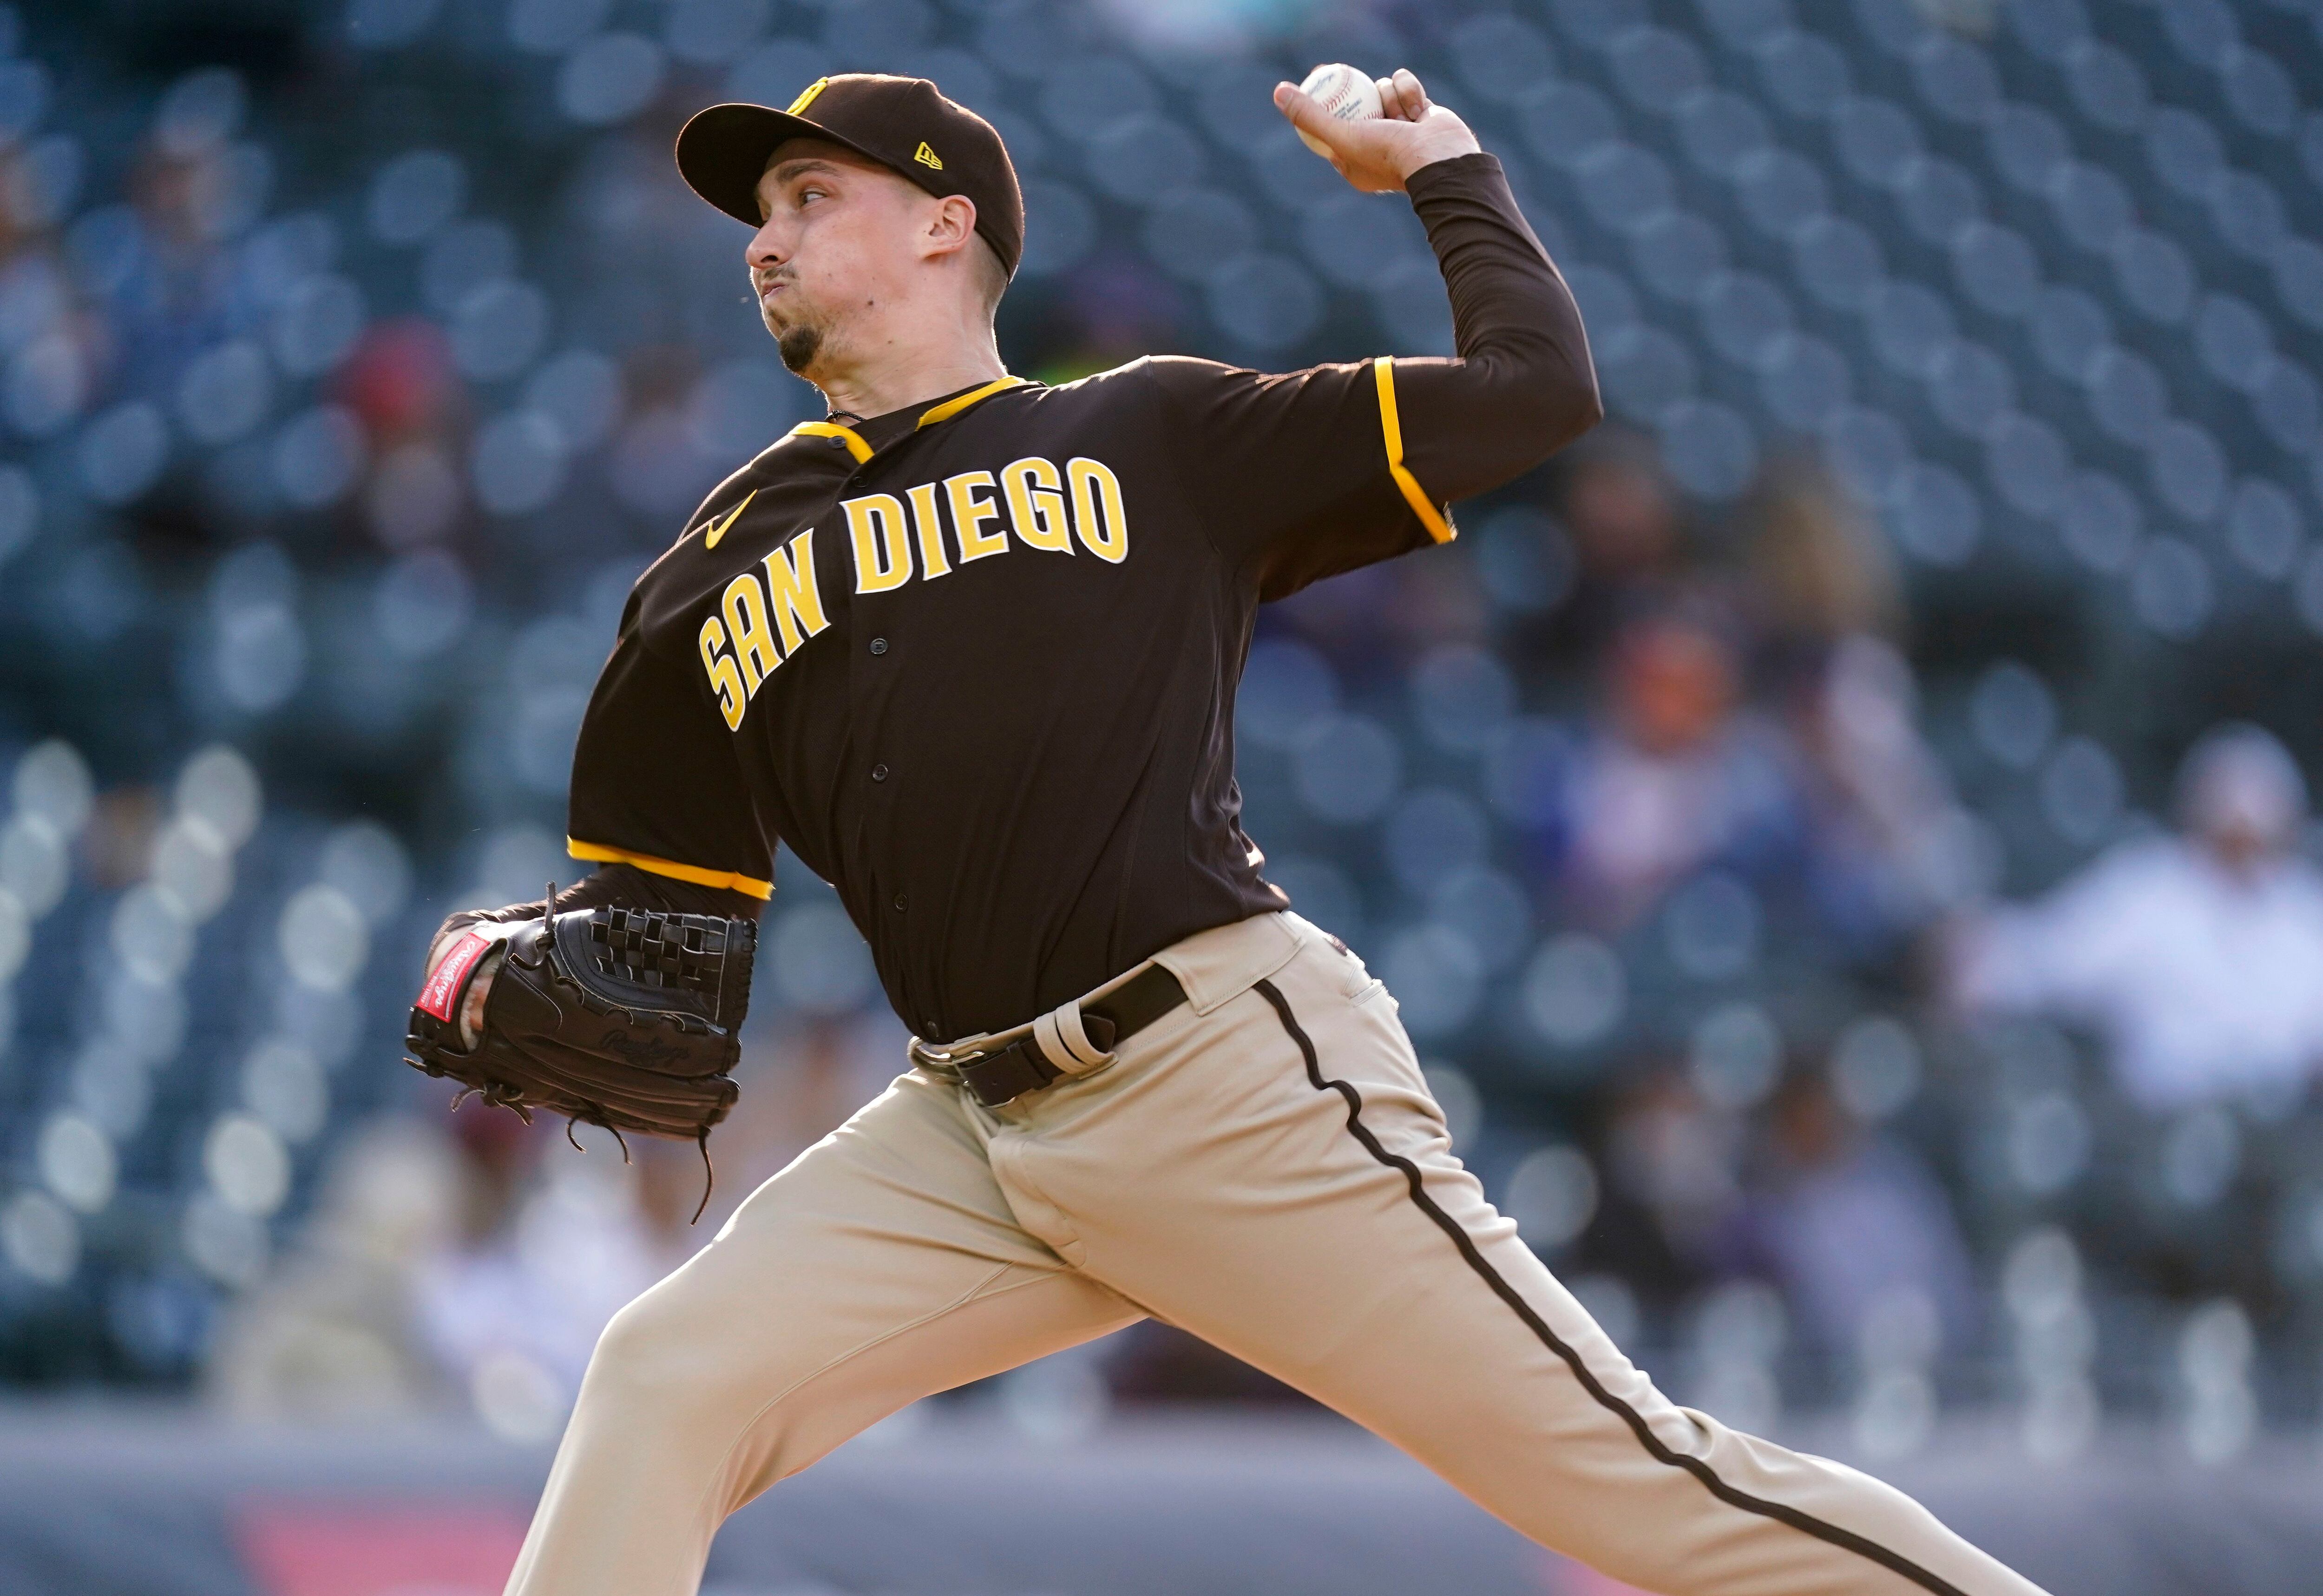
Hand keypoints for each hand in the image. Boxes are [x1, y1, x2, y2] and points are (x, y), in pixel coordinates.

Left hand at [1273, 68, 1480, 194]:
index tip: (1318, 84)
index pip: (1332, 129)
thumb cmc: (1388, 154)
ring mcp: (1401, 132)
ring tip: (1398, 112)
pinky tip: (1416, 105)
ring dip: (1389, 95)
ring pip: (1382, 93)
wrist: (1440, 159)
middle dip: (1351, 92)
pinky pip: (1407, 89)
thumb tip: (1279, 93)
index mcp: (1355, 164)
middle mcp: (1378, 150)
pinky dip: (1410, 92)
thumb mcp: (1340, 135)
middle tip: (1338, 70)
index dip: (1323, 106)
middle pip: (1356, 107)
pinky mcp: (1422, 115)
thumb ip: (1310, 116)